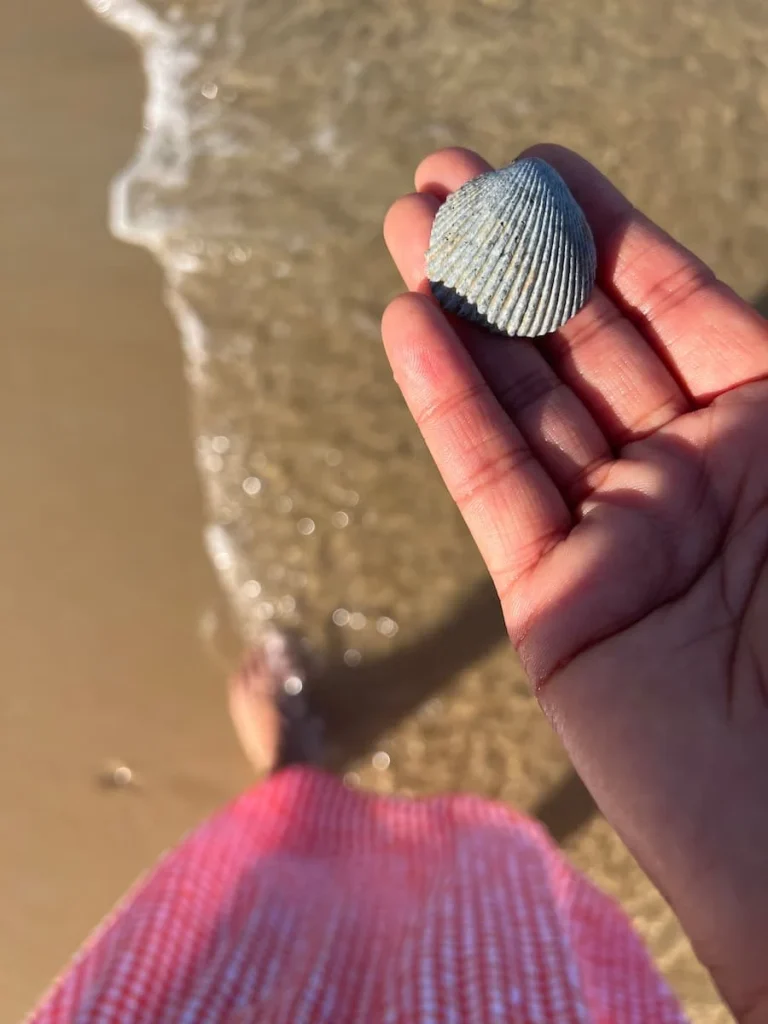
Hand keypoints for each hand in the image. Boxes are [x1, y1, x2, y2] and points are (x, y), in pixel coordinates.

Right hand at [382, 145, 767, 1021]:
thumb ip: (767, 382)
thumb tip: (707, 304)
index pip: (672, 304)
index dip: (603, 230)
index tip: (541, 166)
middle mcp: (688, 476)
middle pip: (582, 342)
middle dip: (513, 254)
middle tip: (443, 177)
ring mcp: (613, 538)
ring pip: (523, 402)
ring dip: (464, 310)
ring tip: (407, 226)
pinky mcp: (553, 605)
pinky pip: (492, 487)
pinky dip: (449, 405)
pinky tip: (410, 324)